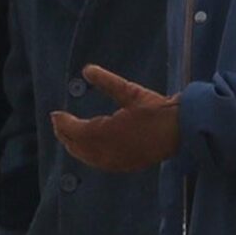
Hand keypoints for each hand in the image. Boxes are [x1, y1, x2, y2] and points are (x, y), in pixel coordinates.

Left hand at [51, 64, 179, 172]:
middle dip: (64, 134)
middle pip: (77, 146)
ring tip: (67, 136)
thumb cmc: (156, 110)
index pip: (76, 130)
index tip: (55, 114)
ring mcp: (115, 161)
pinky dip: (87, 156)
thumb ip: (106, 81)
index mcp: (106, 133)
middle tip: (56, 123)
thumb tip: (86, 69)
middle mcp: (107, 151)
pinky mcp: (124, 166)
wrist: (180, 131)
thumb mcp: (130, 92)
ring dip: (74, 146)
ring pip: (86, 157)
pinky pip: (98, 163)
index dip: (63, 123)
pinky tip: (86, 150)